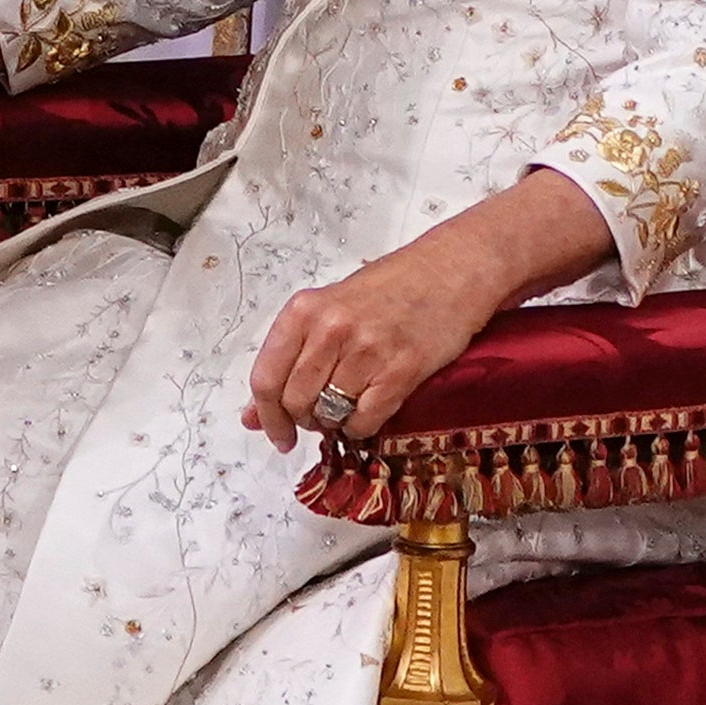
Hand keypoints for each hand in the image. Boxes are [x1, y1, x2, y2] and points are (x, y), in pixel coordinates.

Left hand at [242, 221, 524, 449]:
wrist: (452, 270)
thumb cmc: (391, 288)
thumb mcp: (330, 310)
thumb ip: (290, 358)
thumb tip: (253, 417)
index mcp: (304, 310)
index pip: (266, 378)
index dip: (267, 416)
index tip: (276, 434)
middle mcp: (331, 329)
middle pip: (295, 403)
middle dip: (304, 420)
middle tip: (322, 414)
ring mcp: (366, 350)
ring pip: (329, 415)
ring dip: (337, 422)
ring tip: (351, 403)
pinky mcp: (401, 370)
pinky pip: (364, 421)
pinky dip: (363, 426)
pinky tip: (372, 408)